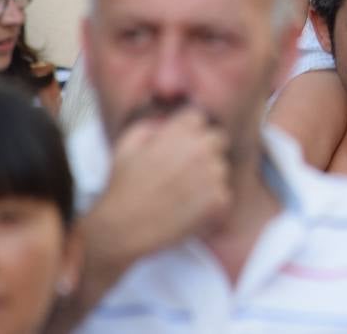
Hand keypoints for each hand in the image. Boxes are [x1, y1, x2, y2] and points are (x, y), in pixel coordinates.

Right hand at [85, 107, 230, 272]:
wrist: (123, 228)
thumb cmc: (122, 187)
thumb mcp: (127, 144)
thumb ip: (150, 125)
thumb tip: (166, 122)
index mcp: (179, 132)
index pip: (199, 118)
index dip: (190, 131)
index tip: (181, 145)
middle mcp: (200, 148)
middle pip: (218, 139)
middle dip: (206, 151)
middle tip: (186, 171)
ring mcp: (212, 173)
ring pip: (222, 168)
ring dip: (209, 178)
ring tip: (183, 194)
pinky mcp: (219, 199)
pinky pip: (224, 195)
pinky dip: (211, 204)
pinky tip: (188, 210)